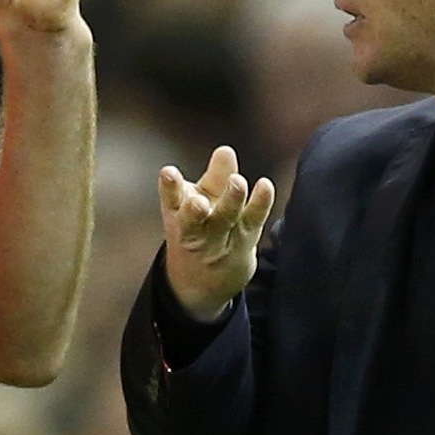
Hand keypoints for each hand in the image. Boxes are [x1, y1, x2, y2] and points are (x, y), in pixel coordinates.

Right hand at [159, 146, 274, 321]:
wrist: (203, 283)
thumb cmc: (200, 229)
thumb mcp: (198, 202)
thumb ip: (214, 177)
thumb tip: (226, 150)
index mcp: (176, 216)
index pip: (170, 201)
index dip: (169, 187)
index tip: (168, 173)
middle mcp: (195, 231)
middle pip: (193, 221)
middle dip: (195, 210)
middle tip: (200, 199)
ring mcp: (219, 240)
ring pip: (224, 221)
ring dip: (230, 202)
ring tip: (236, 182)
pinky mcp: (243, 243)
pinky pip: (252, 222)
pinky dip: (260, 204)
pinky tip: (265, 186)